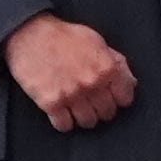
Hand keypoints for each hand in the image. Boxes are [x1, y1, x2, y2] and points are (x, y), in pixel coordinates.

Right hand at [1, 13, 140, 134]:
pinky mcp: (51, 103)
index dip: (117, 97)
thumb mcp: (96, 41)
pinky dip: (63, 122)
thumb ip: (116, 62)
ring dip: (82, 117)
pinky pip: (64, 126)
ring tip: (75, 107)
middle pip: (106, 113)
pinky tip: (60, 112)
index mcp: (106, 67)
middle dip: (100, 108)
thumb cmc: (63, 36)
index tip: (109, 96)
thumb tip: (130, 83)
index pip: (125, 99)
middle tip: (90, 101)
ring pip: (88, 122)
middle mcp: (92, 84)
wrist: (29, 34)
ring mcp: (71, 95)